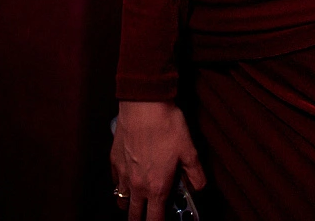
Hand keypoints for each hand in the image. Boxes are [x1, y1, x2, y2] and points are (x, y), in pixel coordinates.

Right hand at [110, 100, 206, 219]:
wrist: (143, 104)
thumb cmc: (166, 126)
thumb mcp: (189, 150)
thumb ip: (195, 173)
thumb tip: (200, 185)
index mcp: (157, 187)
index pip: (155, 219)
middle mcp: (137, 184)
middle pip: (134, 215)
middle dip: (140, 220)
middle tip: (146, 218)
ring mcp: (123, 173)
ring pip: (121, 199)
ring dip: (128, 204)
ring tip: (134, 204)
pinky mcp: (114, 159)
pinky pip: (114, 180)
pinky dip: (119, 184)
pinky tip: (125, 179)